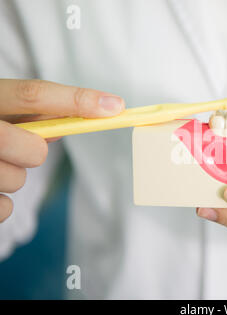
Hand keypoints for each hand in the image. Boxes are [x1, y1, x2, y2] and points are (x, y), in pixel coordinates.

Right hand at [0, 79, 124, 222]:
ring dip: (12, 176)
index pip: (34, 94)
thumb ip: (29, 112)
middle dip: (34, 153)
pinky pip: (4, 208)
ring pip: (17, 180)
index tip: (116, 106)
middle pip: (33, 149)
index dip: (78, 100)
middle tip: (18, 148)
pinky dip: (1, 203)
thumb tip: (79, 115)